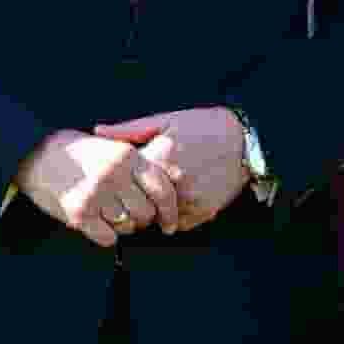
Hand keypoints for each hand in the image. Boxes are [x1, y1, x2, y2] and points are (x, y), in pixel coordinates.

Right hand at [16, 129, 171, 248]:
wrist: (35, 155)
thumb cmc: (77, 153)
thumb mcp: (113, 148)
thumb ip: (143, 164)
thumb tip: (178, 179)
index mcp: (126, 155)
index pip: (162, 189)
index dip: (170, 211)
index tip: (170, 224)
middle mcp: (113, 174)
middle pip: (146, 212)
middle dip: (141, 218)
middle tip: (128, 214)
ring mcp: (96, 194)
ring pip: (127, 226)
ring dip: (121, 225)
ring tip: (107, 212)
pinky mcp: (79, 213)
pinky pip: (107, 238)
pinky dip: (104, 234)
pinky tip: (94, 221)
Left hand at [93, 107, 250, 231]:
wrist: (246, 140)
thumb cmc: (203, 126)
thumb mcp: (166, 120)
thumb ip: (129, 130)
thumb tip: (98, 131)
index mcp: (159, 157)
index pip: (124, 182)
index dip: (121, 182)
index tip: (122, 179)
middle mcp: (173, 182)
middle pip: (139, 203)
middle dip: (136, 200)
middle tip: (138, 193)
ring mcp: (189, 199)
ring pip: (157, 217)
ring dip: (156, 210)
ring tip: (163, 193)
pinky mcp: (204, 211)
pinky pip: (178, 223)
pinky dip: (175, 215)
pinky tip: (181, 198)